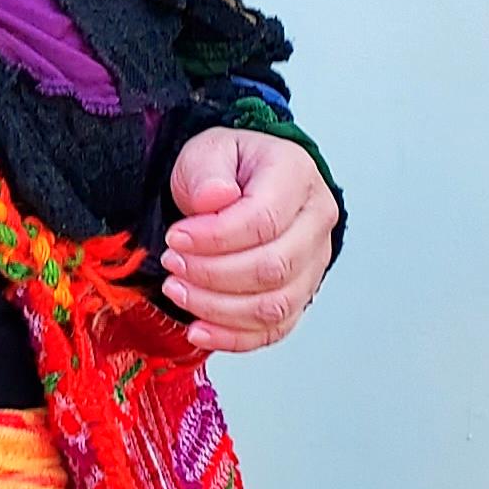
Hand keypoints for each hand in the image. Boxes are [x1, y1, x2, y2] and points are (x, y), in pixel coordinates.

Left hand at [160, 129, 338, 353]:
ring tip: (178, 291)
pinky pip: (273, 330)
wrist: (241, 184)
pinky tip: (199, 329)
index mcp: (297, 177)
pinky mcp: (300, 294)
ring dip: (217, 308)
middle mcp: (315, 221)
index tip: (176, 238)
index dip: (214, 237)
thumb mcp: (208, 151)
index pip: (263, 220)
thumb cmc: (229, 168)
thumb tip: (215, 197)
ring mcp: (313, 263)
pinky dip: (233, 337)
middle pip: (272, 267)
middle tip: (173, 264)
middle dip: (212, 274)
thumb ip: (208, 172)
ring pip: (273, 305)